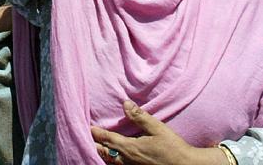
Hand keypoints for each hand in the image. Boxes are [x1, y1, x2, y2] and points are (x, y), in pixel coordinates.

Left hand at [91, 101, 218, 164]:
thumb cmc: (174, 148)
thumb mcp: (158, 128)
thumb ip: (140, 116)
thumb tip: (125, 104)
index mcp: (132, 148)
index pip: (109, 140)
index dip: (98, 134)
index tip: (89, 128)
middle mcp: (129, 160)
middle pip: (107, 153)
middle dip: (97, 145)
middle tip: (88, 138)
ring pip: (113, 162)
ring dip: (104, 154)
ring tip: (97, 147)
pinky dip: (113, 161)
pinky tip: (114, 158)